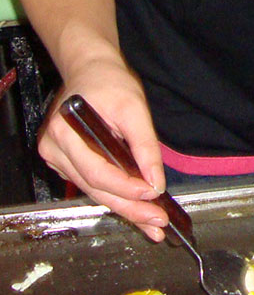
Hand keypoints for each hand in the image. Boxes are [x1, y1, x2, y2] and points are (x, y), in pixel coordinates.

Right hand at [38, 61, 167, 240]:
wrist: (91, 70)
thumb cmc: (111, 84)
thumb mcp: (135, 110)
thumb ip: (145, 146)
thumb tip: (156, 182)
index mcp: (65, 132)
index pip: (97, 171)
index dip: (125, 187)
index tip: (152, 195)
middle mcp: (55, 148)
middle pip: (95, 188)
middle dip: (130, 209)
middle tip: (158, 223)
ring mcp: (58, 158)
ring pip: (96, 192)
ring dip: (126, 209)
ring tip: (153, 224)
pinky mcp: (68, 163)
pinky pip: (94, 185)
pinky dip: (118, 198)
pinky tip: (139, 210)